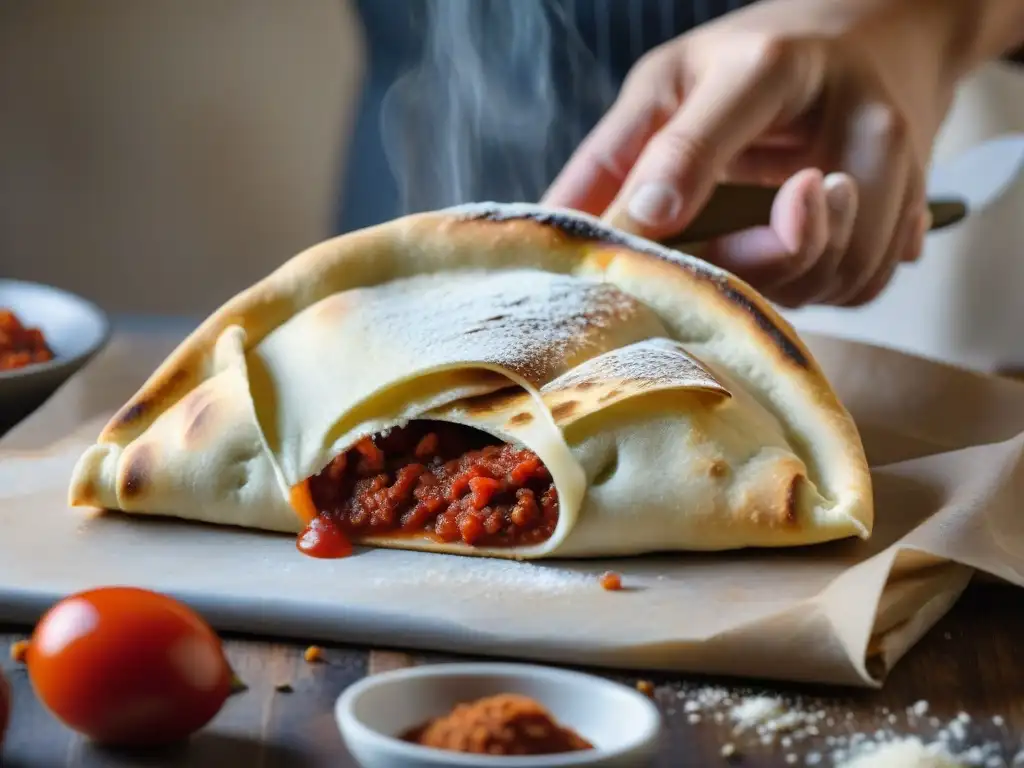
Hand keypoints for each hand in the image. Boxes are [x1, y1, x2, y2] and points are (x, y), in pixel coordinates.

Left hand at [542, 0, 965, 307]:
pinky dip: (820, 291)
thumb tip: (551, 231)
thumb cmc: (755, 60)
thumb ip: (614, 154)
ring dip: (779, 288)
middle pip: (794, 237)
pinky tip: (792, 260)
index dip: (675, 185)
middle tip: (704, 259)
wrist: (879, 34)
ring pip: (837, 274)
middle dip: (733, 268)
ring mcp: (897, 161)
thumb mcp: (673, 81)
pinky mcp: (916, 200)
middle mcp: (850, 114)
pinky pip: (865, 284)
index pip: (715, 133)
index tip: (643, 224)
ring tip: (748, 253)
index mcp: (770, 67)